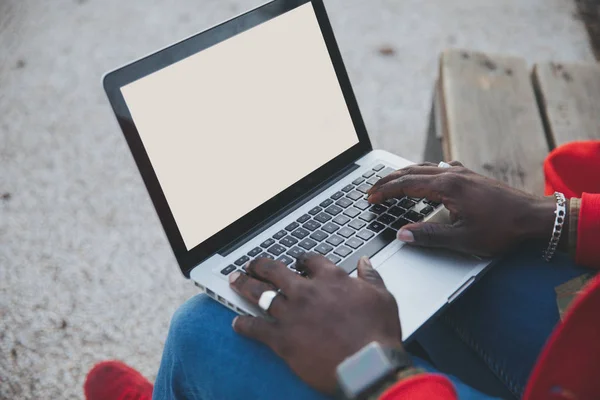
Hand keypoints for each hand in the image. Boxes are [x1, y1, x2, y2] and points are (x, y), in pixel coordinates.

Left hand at [228, 254, 402, 393]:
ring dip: (245, 286)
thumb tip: (364, 263)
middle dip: (260, 265)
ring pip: (260, 294)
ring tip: (236, 281)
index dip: (301, 258)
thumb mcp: (382, 298)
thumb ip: (370, 277)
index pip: (310, 260)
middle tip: (251, 265)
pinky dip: (244, 325)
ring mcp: (292, 314)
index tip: (297, 261)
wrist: (368, 366)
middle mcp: (307, 292)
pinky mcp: (282, 339)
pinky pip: (256, 328)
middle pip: (276, 271)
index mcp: (331, 279)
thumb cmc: (378, 333)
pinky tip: (237, 322)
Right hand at [367, 162, 557, 256]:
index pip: (406, 185)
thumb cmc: (502, 229)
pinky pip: (438, 168)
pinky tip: (424, 177)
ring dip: (403, 174)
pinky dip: (422, 172)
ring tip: (389, 182)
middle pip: (411, 172)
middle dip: (388, 180)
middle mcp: (452, 175)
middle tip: (372, 189)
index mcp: (447, 187)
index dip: (385, 191)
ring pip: (424, 168)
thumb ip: (429, 236)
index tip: (371, 198)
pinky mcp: (470, 176)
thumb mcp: (463, 239)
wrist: (534, 218)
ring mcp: (462, 173)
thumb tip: (402, 235)